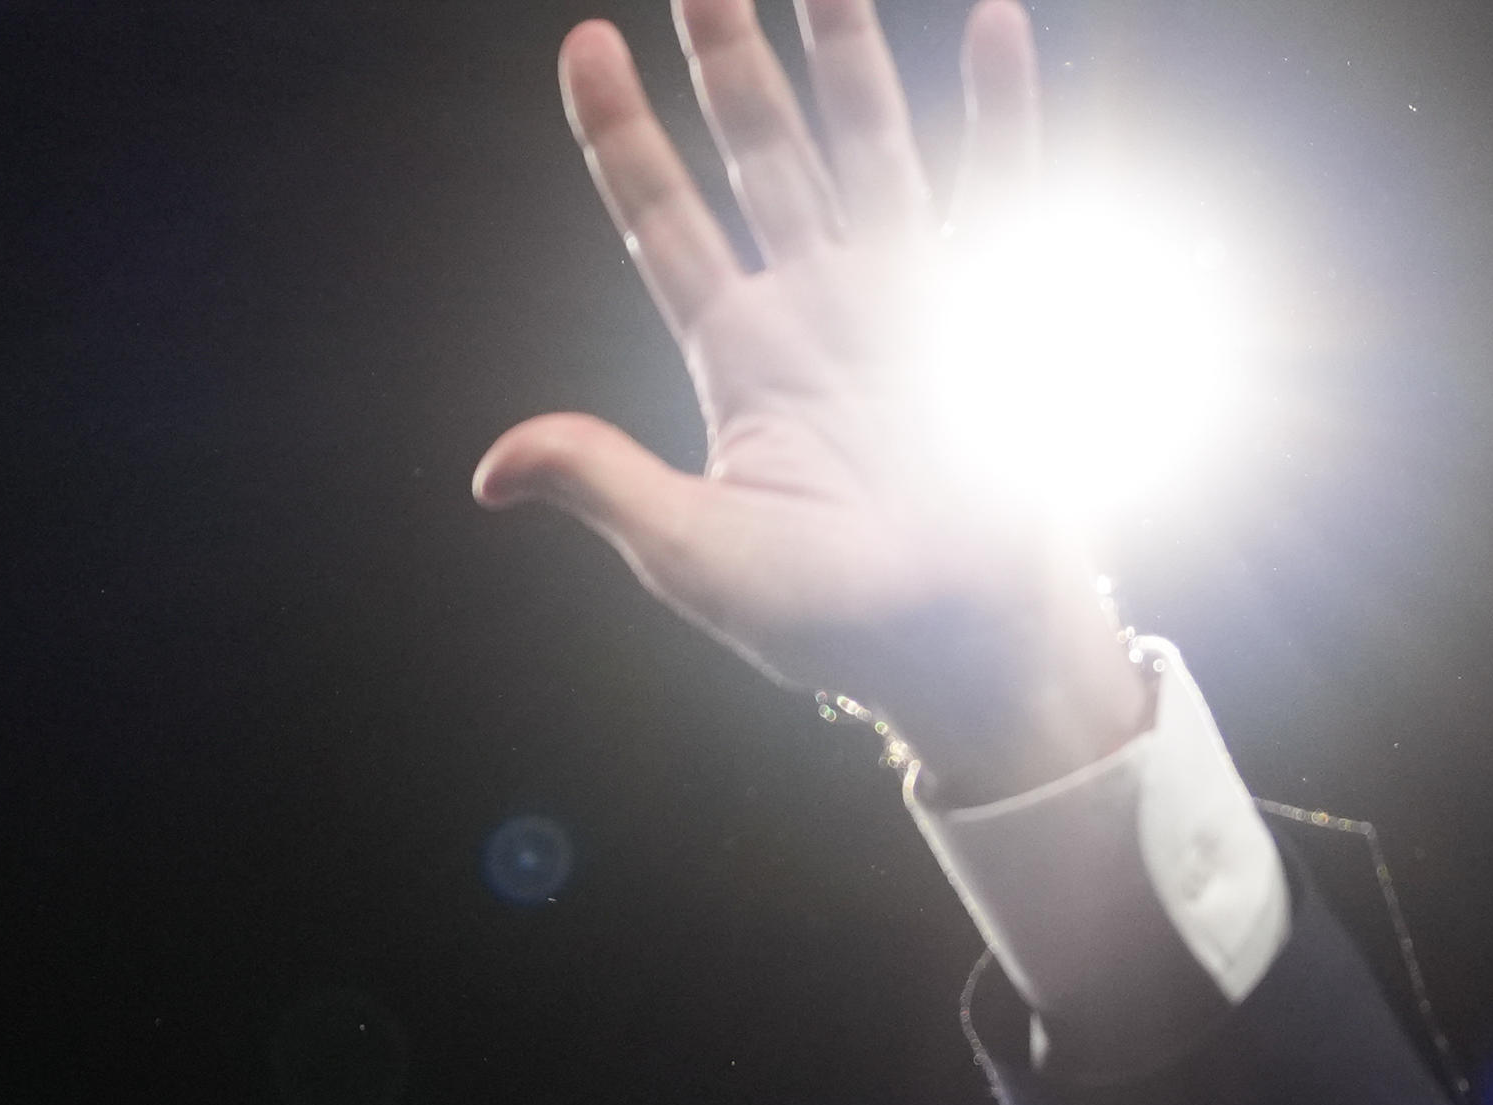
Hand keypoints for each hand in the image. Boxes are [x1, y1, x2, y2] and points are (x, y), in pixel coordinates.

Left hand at [474, 1, 1146, 801]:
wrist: (961, 654)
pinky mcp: (992, 311)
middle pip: (759, 151)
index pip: (664, 220)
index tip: (583, 44)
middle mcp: (819, 304)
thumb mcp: (697, 556)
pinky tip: (994, 25)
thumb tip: (492, 470)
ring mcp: (907, 297)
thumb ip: (607, 487)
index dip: (622, 135)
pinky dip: (998, 108)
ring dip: (843, 53)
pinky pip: (1000, 186)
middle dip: (728, 58)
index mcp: (740, 354)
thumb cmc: (832, 622)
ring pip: (865, 142)